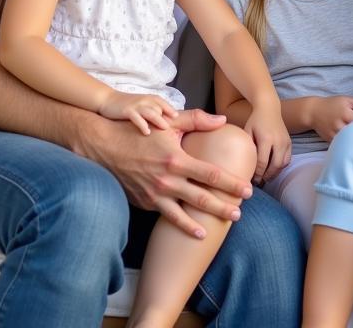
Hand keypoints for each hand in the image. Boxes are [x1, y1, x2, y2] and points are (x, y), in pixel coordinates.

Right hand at [80, 108, 252, 237]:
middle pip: (202, 198)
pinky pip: (168, 216)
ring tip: (221, 226)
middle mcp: (167, 180)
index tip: (247, 190)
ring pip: (185, 213)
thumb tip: (222, 120)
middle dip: (224, 206)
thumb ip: (197, 120)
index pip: (210, 174)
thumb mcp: (168, 123)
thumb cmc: (141, 132)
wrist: (105, 147)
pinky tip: (197, 231)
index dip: (231, 183)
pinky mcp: (146, 203)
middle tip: (240, 213)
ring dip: (205, 220)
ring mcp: (155, 194)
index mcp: (176, 159)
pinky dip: (183, 225)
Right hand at [99, 90, 176, 134]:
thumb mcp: (142, 106)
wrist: (108, 100)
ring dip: (159, 119)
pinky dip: (142, 124)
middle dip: (167, 117)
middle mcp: (145, 100)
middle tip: (174, 129)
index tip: (177, 119)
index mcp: (149, 99)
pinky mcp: (127, 111)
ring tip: (165, 128)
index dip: (171, 110)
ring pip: (151, 111)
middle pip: (160, 108)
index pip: (164, 103)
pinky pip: (137, 117)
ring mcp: (136, 105)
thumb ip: (152, 111)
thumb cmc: (127, 106)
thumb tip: (165, 124)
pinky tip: (147, 132)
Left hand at [245, 104, 291, 183]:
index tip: (252, 179)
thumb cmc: (255, 120)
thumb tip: (245, 165)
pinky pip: (287, 159)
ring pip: (283, 164)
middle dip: (267, 176)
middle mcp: (278, 141)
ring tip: (266, 177)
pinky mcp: (290, 142)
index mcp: (266, 138)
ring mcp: (286, 142)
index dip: (258, 173)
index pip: (263, 162)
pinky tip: (273, 169)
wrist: (269, 108)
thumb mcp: (247, 131)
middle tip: (259, 182)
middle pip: (275, 165)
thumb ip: (247, 147)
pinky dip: (281, 166)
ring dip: (275, 173)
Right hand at [311, 95, 352, 142]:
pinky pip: (343, 143)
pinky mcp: (331, 140)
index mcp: (346, 114)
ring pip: (351, 139)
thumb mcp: (345, 99)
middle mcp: (341, 125)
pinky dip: (347, 142)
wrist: (313, 112)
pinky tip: (348, 138)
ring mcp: (336, 134)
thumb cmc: (331, 104)